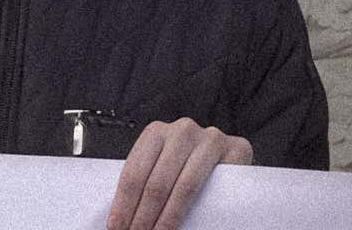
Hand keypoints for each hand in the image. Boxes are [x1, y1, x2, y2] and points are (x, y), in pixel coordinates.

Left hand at [107, 119, 251, 229]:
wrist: (226, 164)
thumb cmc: (187, 170)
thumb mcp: (162, 170)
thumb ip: (144, 185)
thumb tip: (117, 223)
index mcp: (156, 132)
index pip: (133, 174)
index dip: (122, 206)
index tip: (116, 228)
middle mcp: (182, 130)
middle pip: (156, 182)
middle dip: (142, 217)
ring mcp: (210, 138)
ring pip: (183, 186)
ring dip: (166, 218)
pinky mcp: (235, 149)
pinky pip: (212, 184)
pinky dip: (194, 209)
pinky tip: (182, 224)